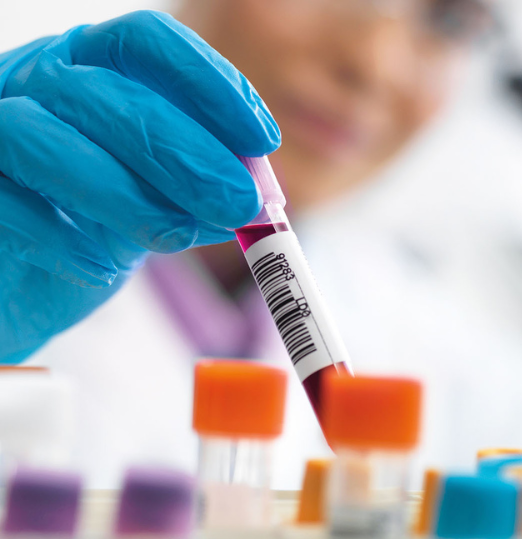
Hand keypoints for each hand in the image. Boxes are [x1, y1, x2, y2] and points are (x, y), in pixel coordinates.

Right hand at [0, 10, 280, 361]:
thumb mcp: (163, 197)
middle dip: (187, 152)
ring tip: (177, 238)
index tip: (262, 139)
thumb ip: (203, 187)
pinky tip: (102, 268)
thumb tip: (258, 195)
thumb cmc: (96, 221)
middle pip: (110, 93)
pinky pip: (3, 203)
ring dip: (126, 194)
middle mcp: (37, 80)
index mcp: (94, 65)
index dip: (210, 83)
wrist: (21, 280)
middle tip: (239, 203)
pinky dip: (62, 238)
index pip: (150, 41)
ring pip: (43, 137)